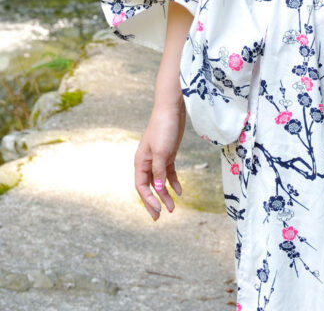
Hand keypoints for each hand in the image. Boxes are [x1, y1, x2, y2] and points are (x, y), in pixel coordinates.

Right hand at [134, 101, 185, 220]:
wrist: (171, 109)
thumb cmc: (164, 128)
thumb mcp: (162, 152)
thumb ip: (159, 171)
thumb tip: (157, 189)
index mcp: (141, 162)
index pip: (142, 187)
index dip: (149, 200)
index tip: (158, 210)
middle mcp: (147, 162)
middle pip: (149, 187)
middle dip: (154, 202)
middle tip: (159, 218)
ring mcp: (158, 159)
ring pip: (160, 182)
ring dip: (165, 194)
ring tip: (173, 208)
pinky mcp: (168, 155)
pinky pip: (168, 173)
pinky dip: (173, 183)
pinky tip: (179, 192)